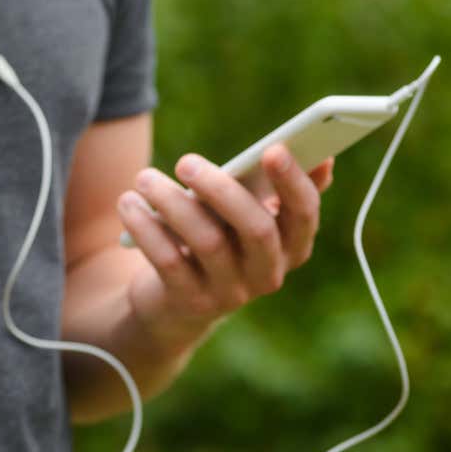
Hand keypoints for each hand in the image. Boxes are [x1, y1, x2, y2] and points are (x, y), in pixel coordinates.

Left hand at [117, 144, 333, 350]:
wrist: (174, 303)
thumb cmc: (217, 240)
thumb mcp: (244, 217)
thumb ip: (273, 190)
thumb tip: (322, 159)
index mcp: (290, 247)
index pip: (303, 215)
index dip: (293, 182)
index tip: (273, 148)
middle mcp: (268, 273)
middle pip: (257, 229)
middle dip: (221, 189)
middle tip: (185, 161)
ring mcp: (231, 293)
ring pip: (207, 242)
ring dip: (172, 203)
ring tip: (144, 178)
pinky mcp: (191, 302)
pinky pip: (169, 262)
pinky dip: (147, 228)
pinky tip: (129, 204)